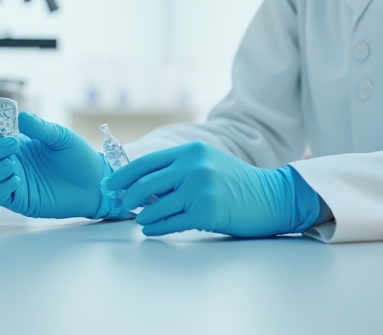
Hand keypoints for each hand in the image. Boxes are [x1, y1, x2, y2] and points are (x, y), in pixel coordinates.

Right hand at [0, 112, 109, 218]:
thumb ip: (39, 127)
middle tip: (11, 143)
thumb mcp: (59, 136)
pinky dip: (2, 187)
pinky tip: (17, 178)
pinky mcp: (21, 200)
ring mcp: (13, 183)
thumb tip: (20, 117)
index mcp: (13, 146)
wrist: (95, 182)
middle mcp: (9, 164)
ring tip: (13, 163)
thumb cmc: (77, 157)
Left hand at [106, 142, 320, 237]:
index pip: (147, 163)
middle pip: (145, 185)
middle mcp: (193, 167)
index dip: (124, 176)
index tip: (111, 185)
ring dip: (143, 216)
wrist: (271, 197)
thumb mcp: (207, 163)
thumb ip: (179, 168)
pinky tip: (151, 230)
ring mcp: (200, 189)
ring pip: (156, 207)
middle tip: (122, 205)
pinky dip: (156, 228)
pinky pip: (171, 223)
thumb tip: (142, 184)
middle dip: (129, 197)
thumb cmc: (236, 183)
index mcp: (191, 151)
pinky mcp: (206, 212)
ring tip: (141, 220)